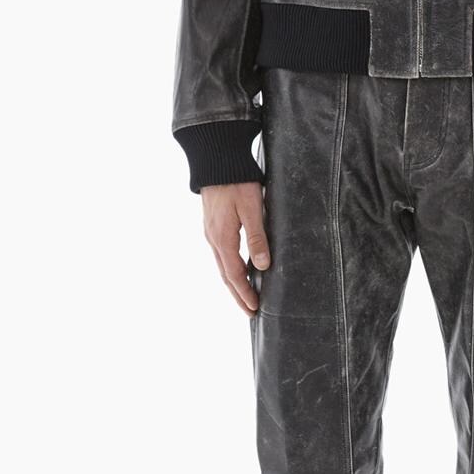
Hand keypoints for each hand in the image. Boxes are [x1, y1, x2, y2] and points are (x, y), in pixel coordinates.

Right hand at [202, 181, 270, 315]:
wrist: (216, 160)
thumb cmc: (237, 182)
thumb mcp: (251, 209)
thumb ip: (257, 237)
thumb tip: (262, 266)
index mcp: (223, 238)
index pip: (235, 274)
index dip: (245, 293)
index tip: (255, 308)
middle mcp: (213, 239)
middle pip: (226, 275)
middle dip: (238, 294)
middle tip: (250, 312)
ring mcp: (211, 232)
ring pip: (222, 265)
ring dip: (233, 283)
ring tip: (244, 296)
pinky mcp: (213, 225)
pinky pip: (221, 254)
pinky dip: (229, 268)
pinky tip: (238, 269)